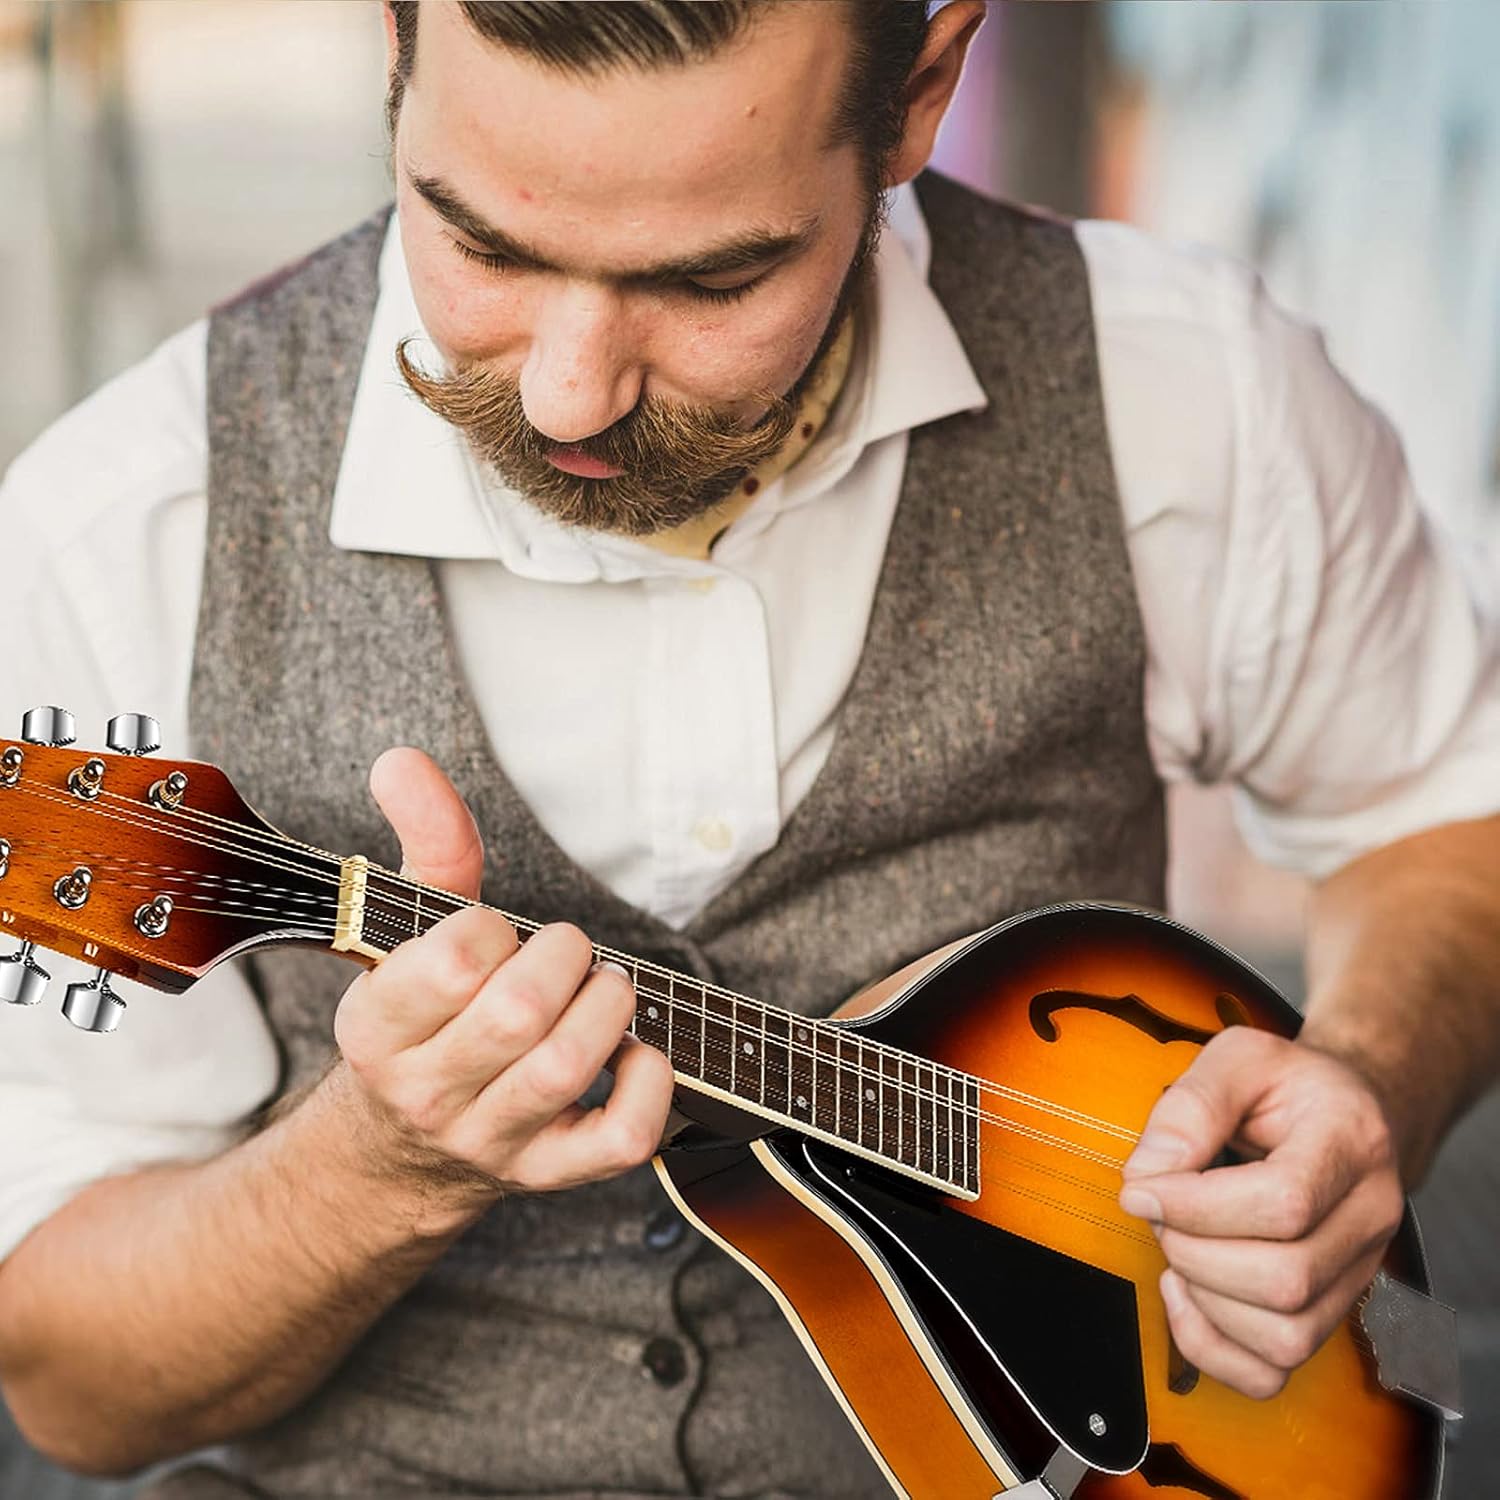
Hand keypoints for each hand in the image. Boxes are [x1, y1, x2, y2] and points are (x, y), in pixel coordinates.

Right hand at [329, 747, 674, 1218]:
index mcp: (378, 1030)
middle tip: (567, 951)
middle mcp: (426, 1092)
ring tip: (604, 988)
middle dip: (564, 958)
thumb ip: (423, 845)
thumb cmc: (426, 1020)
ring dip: (607, 1008)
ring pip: (564, 1069)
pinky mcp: (548, 1174)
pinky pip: (615, 1142)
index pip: (450, 965)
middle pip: (518, 1015)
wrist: (402, 1150)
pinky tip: (639, 1053)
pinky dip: (648, 1088)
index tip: (497, 931)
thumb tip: (404, 760)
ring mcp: (488, 1141)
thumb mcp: (409, 938)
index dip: (491, 930)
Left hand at [1117, 1026, 1404, 1398]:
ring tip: (1177, 1245)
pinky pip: (1274, 1371)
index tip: (1139, 1189)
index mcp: (1352, 1141)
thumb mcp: (1238, 1057)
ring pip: (1285, 1336)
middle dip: (1194, 1251)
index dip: (1195, 1206)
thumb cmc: (1286, 1084)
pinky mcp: (1331, 1310)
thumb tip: (1147, 1176)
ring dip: (1204, 1300)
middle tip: (1159, 1211)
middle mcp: (1370, 1216)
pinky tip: (1186, 1292)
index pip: (1284, 1202)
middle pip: (1285, 1278)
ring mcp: (1358, 1272)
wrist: (1343, 1108)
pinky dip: (1212, 1347)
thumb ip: (1191, 1106)